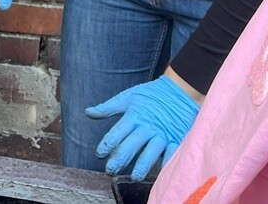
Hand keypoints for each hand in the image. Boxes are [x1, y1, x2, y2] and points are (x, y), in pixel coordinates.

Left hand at [85, 75, 199, 180]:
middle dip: (120, 158)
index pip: (118, 131)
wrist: (179, 90)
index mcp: (134, 115)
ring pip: (151, 151)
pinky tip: (161, 173)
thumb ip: (108, 108)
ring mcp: (163, 133)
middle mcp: (148, 126)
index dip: (108, 143)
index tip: (99, 154)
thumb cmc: (151, 94)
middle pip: (132, 144)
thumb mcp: (128, 97)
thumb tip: (88, 113)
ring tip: (134, 177)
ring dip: (143, 165)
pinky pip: (173, 152)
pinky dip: (167, 163)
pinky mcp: (177, 138)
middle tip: (110, 170)